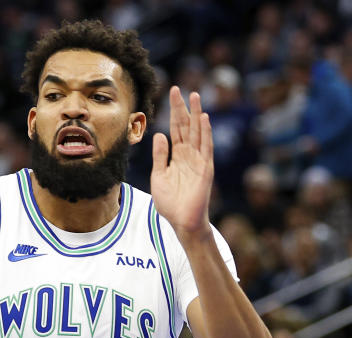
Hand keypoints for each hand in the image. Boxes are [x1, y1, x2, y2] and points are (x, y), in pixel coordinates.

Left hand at [150, 87, 213, 239]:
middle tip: (178, 89)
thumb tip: (160, 134)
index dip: (174, 112)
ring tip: (195, 96)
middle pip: (186, 126)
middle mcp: (189, 155)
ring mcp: (199, 160)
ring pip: (197, 132)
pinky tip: (203, 119)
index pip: (176, 129)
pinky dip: (205, 133)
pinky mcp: (205, 169)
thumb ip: (160, 156)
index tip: (172, 95)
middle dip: (183, 108)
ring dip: (196, 114)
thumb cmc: (170, 202)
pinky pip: (206, 148)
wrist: (181, 221)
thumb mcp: (158, 176)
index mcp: (177, 156)